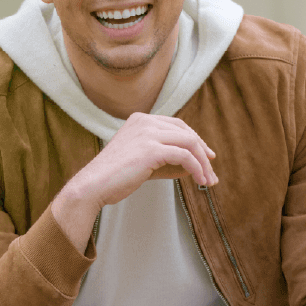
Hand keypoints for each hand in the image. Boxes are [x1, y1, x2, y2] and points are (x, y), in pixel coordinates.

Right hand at [72, 112, 216, 211]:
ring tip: (208, 180)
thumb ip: (167, 160)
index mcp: (140, 119)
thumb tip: (196, 166)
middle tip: (211, 172)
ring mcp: (148, 133)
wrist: (93, 186)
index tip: (207, 158)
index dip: (195, 141)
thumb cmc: (116, 177)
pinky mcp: (151, 149)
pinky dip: (197, 168)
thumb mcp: (143, 163)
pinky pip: (185, 156)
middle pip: (186, 132)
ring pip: (189, 143)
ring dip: (203, 163)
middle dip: (202, 153)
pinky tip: (201, 181)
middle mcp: (144, 121)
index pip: (177, 125)